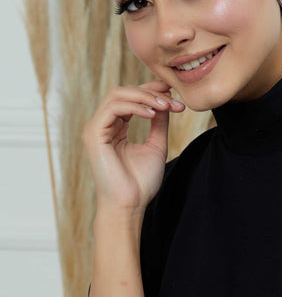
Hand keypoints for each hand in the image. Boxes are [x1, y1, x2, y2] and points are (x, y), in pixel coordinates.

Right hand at [81, 79, 184, 212]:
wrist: (130, 205)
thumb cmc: (140, 183)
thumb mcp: (156, 145)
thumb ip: (159, 123)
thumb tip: (166, 102)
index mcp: (115, 128)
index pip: (130, 98)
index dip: (150, 91)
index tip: (173, 93)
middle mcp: (103, 126)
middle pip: (123, 91)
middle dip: (150, 92)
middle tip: (172, 100)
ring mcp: (96, 129)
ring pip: (117, 95)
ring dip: (144, 96)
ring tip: (165, 106)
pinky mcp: (93, 135)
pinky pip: (113, 108)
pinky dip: (135, 106)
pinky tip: (152, 114)